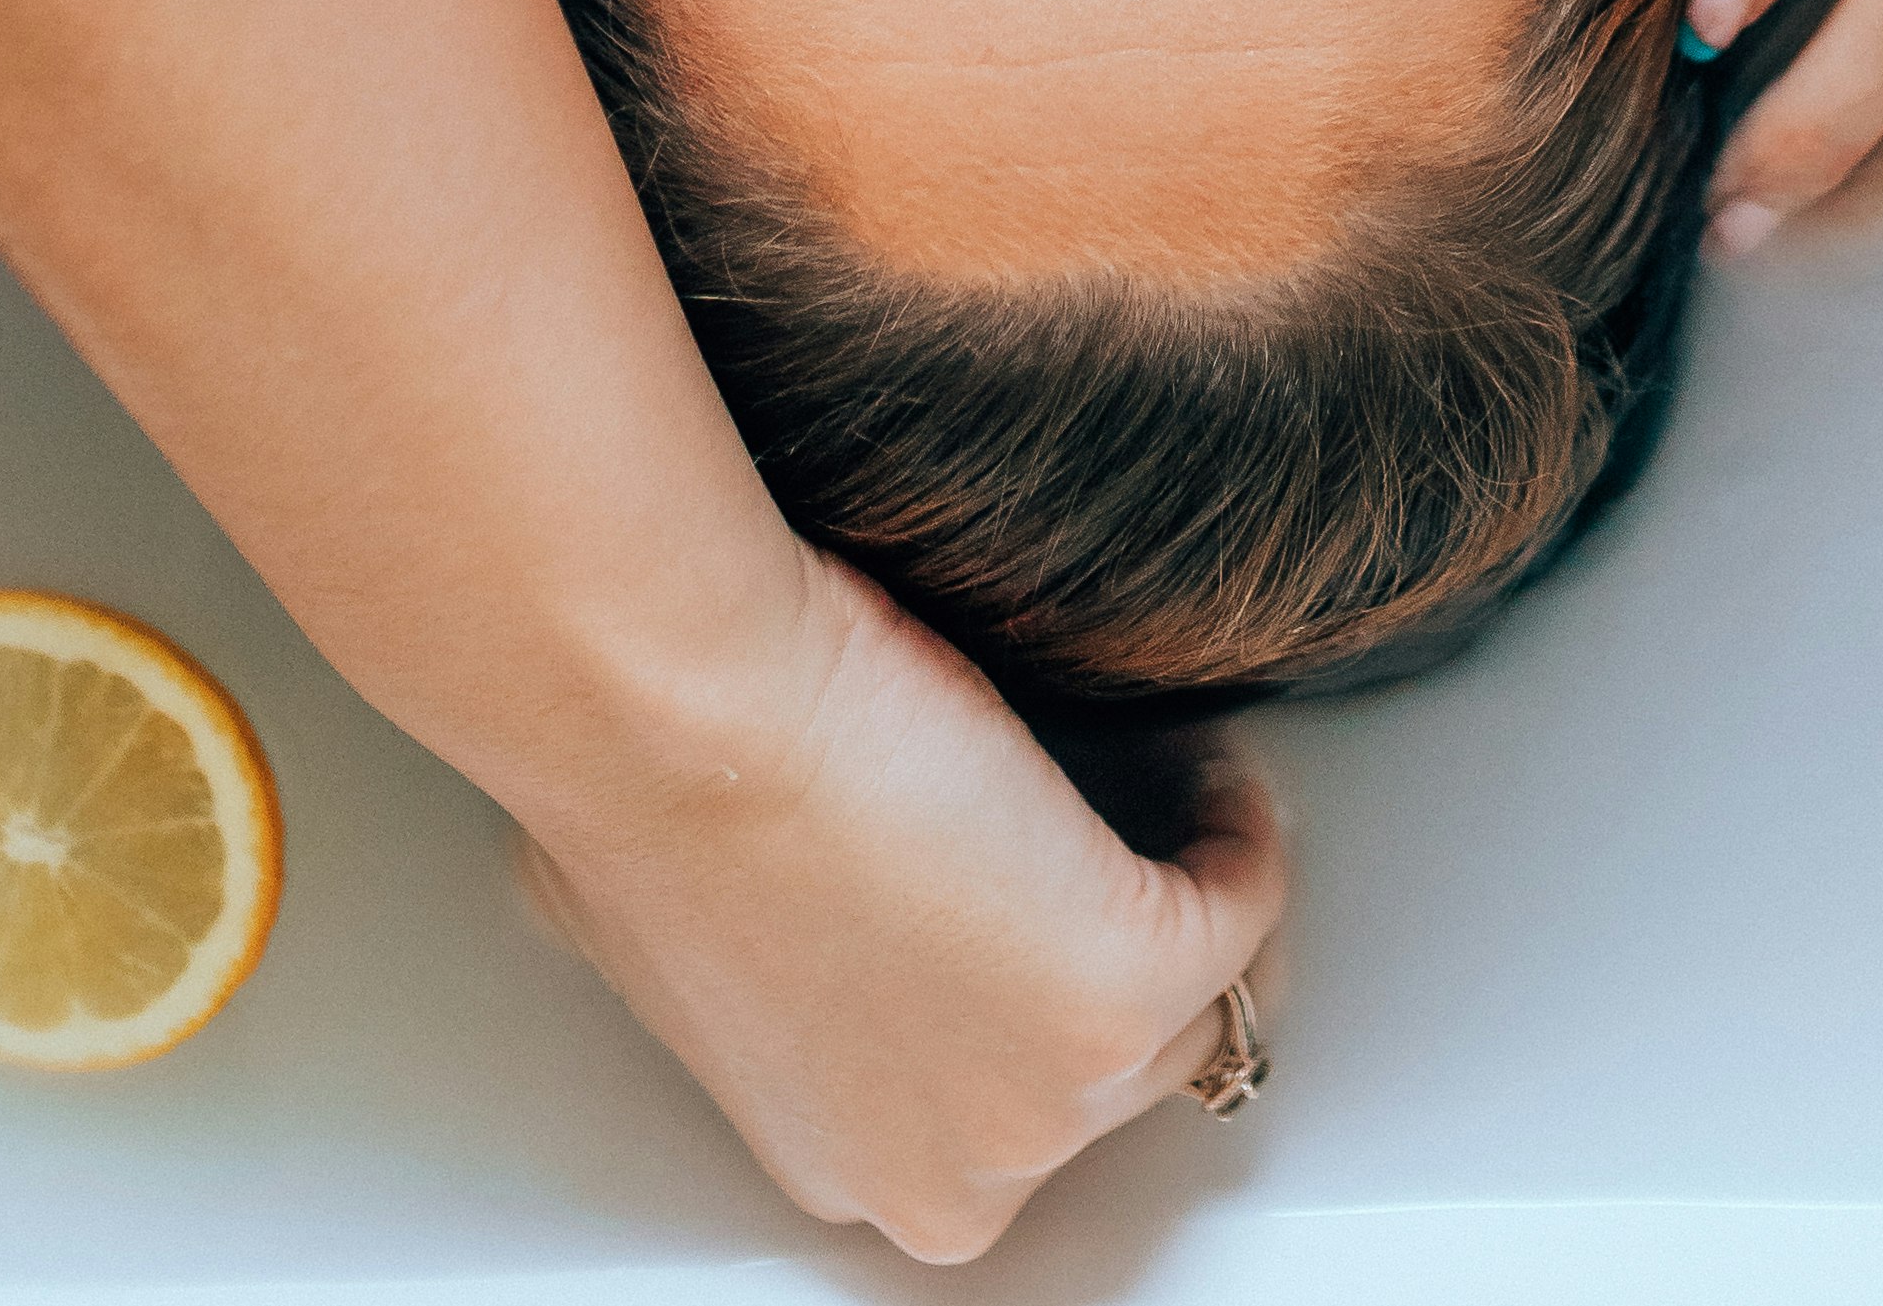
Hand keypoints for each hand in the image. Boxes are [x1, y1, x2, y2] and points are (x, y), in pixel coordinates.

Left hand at [522, 544, 1283, 1265]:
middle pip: (1102, 1078)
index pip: (989, 1104)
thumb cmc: (641, 793)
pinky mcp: (1129, 985)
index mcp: (848, 1163)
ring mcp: (1054, 1097)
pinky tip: (1203, 760)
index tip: (1025, 888)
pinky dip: (1240, 827)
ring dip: (1191, 890)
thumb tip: (779, 907)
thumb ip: (745, 974)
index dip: (1016, 978)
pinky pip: (1241, 911)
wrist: (678, 716)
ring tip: (1169, 785)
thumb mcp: (670, 936)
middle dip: (1107, 947)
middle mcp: (954, 1166)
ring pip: (1189, 1008)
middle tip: (1096, 827)